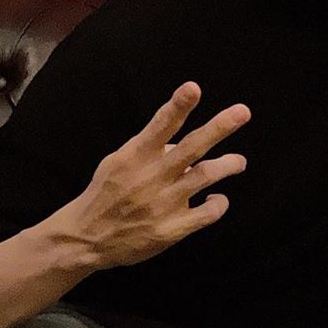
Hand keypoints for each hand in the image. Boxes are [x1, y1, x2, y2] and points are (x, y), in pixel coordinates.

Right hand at [48, 82, 249, 268]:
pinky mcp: (171, 230)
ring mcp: (162, 204)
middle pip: (191, 148)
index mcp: (134, 156)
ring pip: (205, 176)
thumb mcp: (119, 162)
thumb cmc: (107, 193)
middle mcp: (151, 177)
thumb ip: (151, 148)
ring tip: (239, 162)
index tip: (193, 88)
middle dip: (218, 128)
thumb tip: (185, 142)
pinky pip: (207, 214)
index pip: (159, 126)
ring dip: (228, 165)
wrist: (85, 239)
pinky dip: (219, 204)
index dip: (178, 107)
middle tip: (242, 112)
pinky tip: (218, 198)